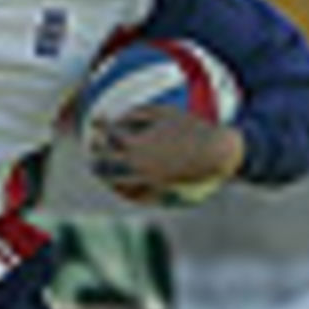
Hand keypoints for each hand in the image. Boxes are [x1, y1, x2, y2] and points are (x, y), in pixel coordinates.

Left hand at [86, 105, 243, 203]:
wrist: (216, 153)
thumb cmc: (192, 128)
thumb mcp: (166, 113)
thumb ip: (140, 113)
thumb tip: (120, 117)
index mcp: (136, 143)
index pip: (109, 134)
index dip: (100, 126)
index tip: (95, 122)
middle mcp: (136, 165)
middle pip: (104, 163)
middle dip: (96, 155)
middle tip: (92, 152)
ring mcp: (146, 181)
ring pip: (115, 182)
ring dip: (105, 176)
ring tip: (101, 173)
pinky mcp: (156, 194)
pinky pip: (134, 196)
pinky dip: (124, 191)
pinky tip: (120, 187)